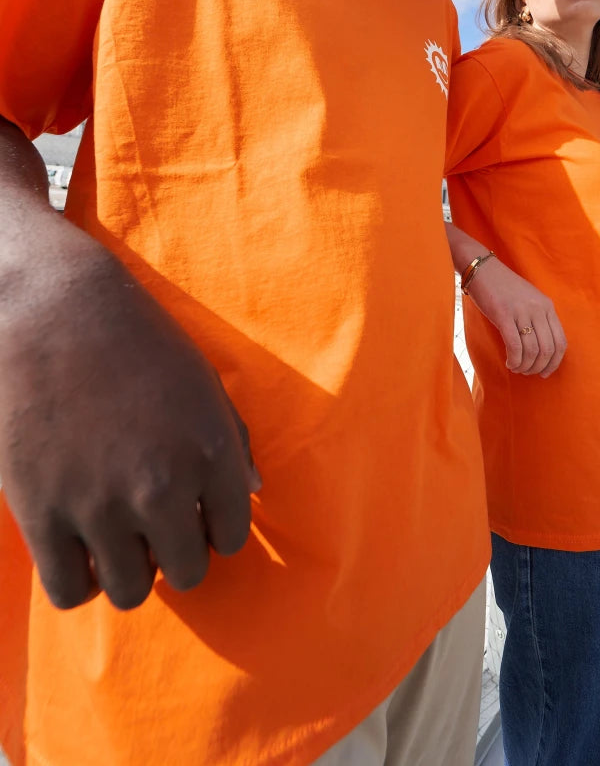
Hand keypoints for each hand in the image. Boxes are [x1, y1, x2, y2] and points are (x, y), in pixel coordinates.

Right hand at [0, 229, 260, 611]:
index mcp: (211, 452)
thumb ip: (233, 440)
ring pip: (130, 590)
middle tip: (152, 524)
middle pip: (186, 572)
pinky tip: (78, 550)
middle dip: (175, 552)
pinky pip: (70, 591)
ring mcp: (100, 505)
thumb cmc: (137, 340)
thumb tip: (254, 490)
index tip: (192, 510)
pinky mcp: (42, 514)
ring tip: (115, 535)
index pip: (232, 536)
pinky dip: (78, 581)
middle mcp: (162, 487)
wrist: (53, 310)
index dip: (213, 527)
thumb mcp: (202, 381)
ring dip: (128, 569)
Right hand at [465, 257, 566, 377]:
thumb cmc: (504, 287)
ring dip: (525, 366)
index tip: (545, 372)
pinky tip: (509, 363)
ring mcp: (521, 311)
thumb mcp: (529, 299)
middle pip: (547, 349)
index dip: (555, 362)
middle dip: (538, 367)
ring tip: (516, 368)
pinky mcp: (503, 315)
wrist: (482, 270)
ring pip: (532, 350)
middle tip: (528, 373)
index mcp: (547, 306)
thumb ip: (539, 318)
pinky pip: (515, 346)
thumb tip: (542, 349)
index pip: (560, 342)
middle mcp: (538, 309)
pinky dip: (514, 360)